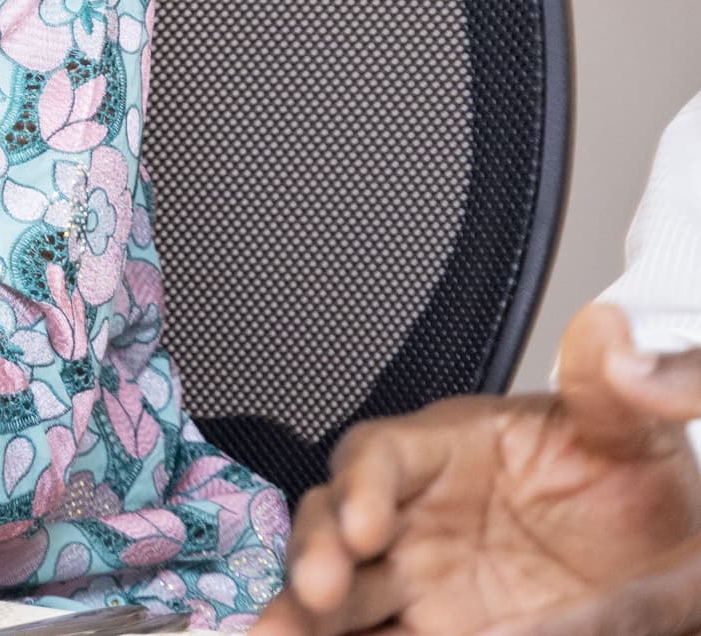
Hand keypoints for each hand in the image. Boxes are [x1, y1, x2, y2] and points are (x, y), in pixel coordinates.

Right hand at [256, 300, 700, 635]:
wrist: (661, 559)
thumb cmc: (631, 483)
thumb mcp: (627, 434)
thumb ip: (613, 391)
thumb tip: (612, 333)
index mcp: (447, 452)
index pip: (381, 456)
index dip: (362, 486)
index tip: (364, 526)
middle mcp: (416, 517)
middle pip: (334, 525)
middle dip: (314, 555)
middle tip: (315, 592)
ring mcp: (418, 582)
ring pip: (339, 591)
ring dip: (304, 612)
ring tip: (279, 635)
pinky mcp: (431, 631)